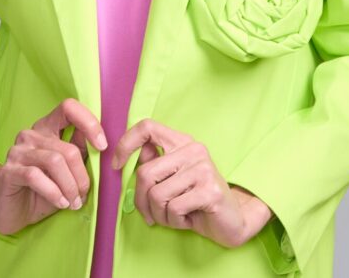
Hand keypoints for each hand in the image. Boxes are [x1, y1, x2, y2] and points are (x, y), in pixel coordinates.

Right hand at [0, 98, 107, 235]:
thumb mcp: (67, 171)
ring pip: (55, 161)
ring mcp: (17, 151)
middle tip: (84, 195)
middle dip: (81, 176)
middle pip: (67, 148)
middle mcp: (31, 134)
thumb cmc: (43, 189)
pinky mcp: (8, 170)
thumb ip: (80, 152)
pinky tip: (61, 203)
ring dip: (70, 186)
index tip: (102, 146)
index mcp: (47, 127)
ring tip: (74, 203)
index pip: (68, 108)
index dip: (89, 122)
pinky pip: (36, 176)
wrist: (12, 212)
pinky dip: (54, 192)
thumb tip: (102, 142)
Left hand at [111, 119, 272, 246]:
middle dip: (142, 201)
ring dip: (159, 215)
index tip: (116, 165)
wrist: (233, 221)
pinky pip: (174, 208)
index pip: (147, 127)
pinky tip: (186, 219)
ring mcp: (203, 168)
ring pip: (157, 195)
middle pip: (145, 172)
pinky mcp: (210, 190)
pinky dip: (174, 221)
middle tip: (150, 215)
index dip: (126, 143)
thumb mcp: (172, 180)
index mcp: (181, 142)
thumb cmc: (196, 200)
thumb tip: (133, 156)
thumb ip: (155, 165)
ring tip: (173, 216)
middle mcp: (193, 149)